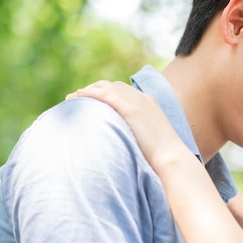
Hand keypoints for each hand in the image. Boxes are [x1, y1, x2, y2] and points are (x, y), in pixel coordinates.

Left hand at [66, 80, 182, 167]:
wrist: (171, 157)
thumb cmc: (163, 155)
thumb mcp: (152, 137)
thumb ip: (140, 131)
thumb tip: (128, 141)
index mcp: (149, 102)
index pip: (122, 90)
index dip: (104, 92)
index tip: (91, 100)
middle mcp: (142, 97)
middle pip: (112, 85)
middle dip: (93, 89)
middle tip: (77, 98)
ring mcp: (137, 102)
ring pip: (105, 87)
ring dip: (87, 91)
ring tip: (72, 99)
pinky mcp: (130, 109)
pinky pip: (105, 95)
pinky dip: (90, 94)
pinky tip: (78, 98)